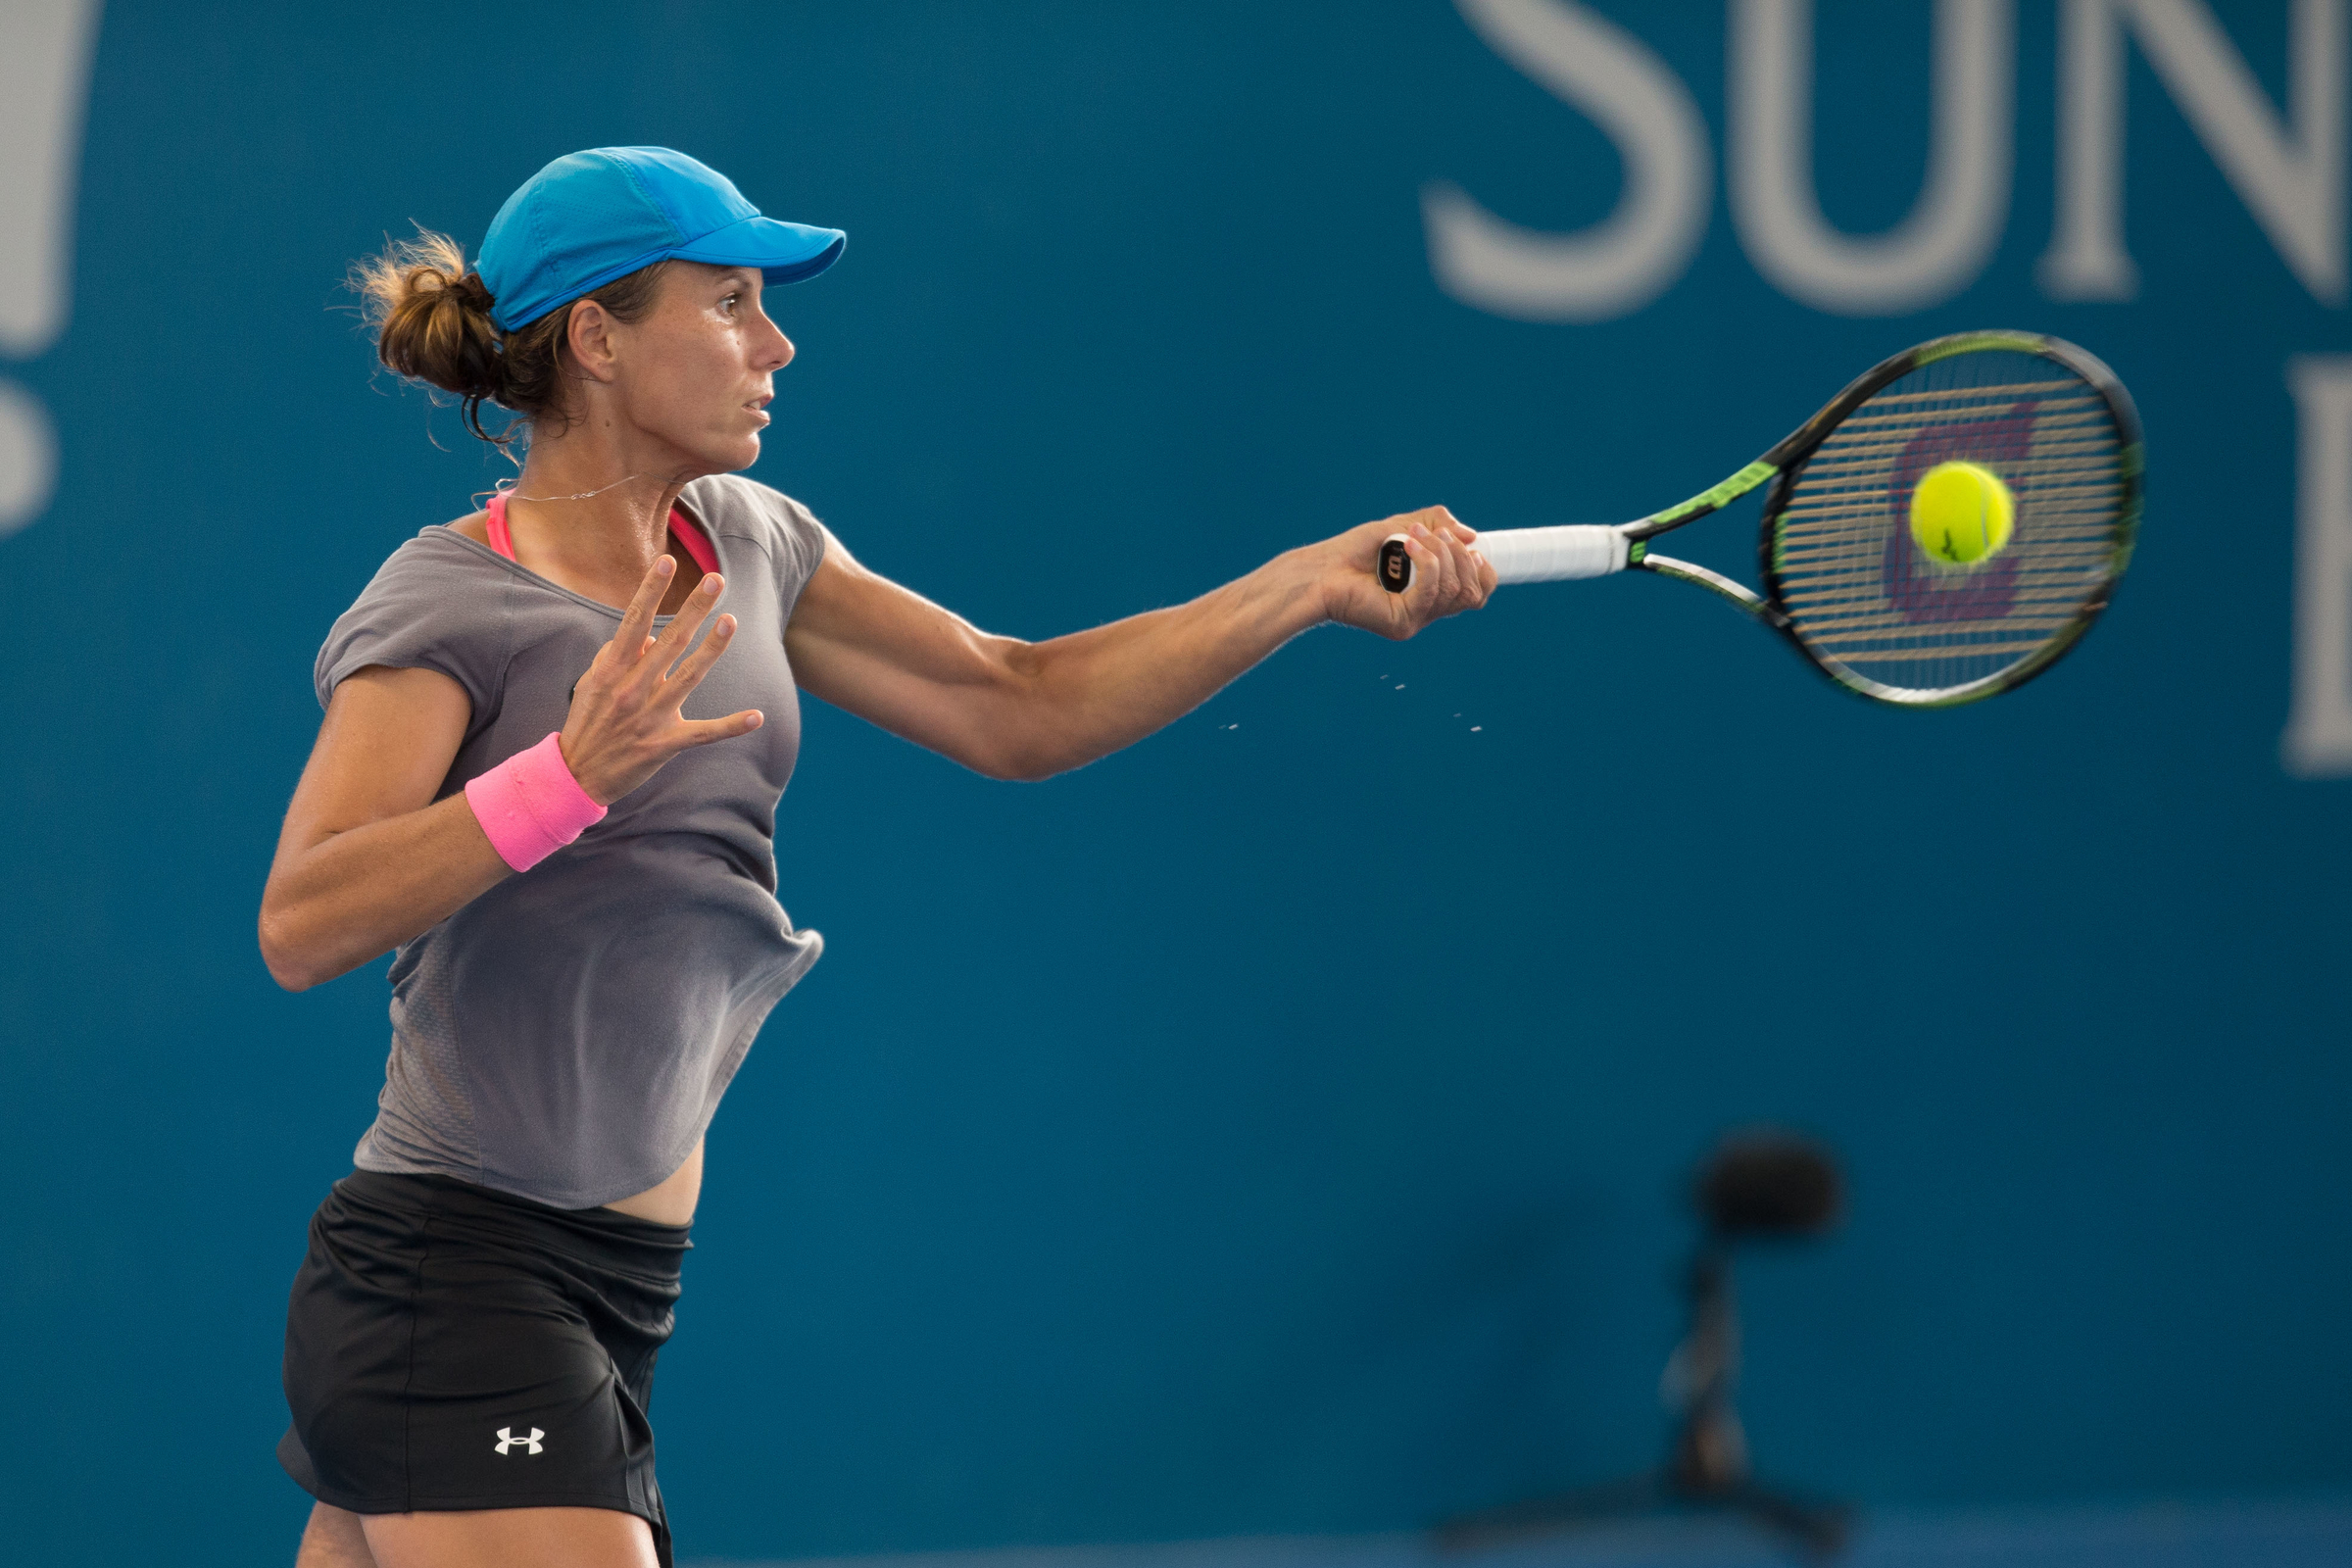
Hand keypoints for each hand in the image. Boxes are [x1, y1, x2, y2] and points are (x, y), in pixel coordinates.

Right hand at [558, 557, 763, 805]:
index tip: (667, 560)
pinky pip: (703, 734)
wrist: (576, 775)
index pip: (633, 621)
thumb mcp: (595, 682)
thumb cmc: (589, 721)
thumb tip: (653, 635)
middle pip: (669, 641)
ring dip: (712, 649)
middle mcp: (630, 689)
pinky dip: (731, 726)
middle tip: (716, 579)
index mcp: (611, 670)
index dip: (651, 590)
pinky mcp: (663, 745)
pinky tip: (757, 716)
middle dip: (693, 608)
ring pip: (687, 678)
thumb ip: (622, 655)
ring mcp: (648, 717)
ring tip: (730, 621)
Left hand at [1315, 506, 1494, 639]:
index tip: (1470, 545)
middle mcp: (1427, 610)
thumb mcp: (1402, 526)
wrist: (1321, 568)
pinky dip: (1427, 562)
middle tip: (1436, 533)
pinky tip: (1407, 546)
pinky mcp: (1403, 623)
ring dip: (1442, 553)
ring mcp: (1416, 619)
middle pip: (1474, 593)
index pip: (1477, 592)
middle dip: (1462, 556)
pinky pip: (1433, 593)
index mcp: (1431, 591)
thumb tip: (1472, 536)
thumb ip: (1437, 525)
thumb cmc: (1354, 550)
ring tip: (1411, 536)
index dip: (1483, 570)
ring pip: (1457, 590)